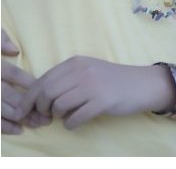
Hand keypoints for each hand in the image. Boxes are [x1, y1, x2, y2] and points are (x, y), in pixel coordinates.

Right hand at [1, 29, 50, 133]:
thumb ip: (1, 39)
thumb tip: (15, 51)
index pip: (12, 74)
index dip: (28, 82)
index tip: (45, 89)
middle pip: (9, 95)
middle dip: (29, 105)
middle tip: (48, 113)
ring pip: (2, 110)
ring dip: (21, 118)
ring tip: (39, 123)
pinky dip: (4, 127)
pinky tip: (18, 130)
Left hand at [14, 56, 171, 129]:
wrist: (140, 83)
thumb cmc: (111, 79)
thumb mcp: (87, 70)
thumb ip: (66, 78)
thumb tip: (38, 95)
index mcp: (75, 62)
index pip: (43, 79)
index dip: (29, 98)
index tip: (24, 111)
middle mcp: (82, 71)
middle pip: (47, 92)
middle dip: (39, 108)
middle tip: (45, 116)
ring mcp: (93, 86)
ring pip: (58, 105)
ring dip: (57, 116)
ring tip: (65, 116)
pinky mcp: (102, 102)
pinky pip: (75, 118)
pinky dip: (70, 124)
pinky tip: (75, 122)